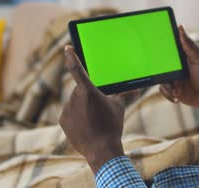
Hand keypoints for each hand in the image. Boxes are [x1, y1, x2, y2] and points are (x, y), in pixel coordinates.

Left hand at [59, 46, 124, 173]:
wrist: (101, 149)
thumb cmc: (112, 125)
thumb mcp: (119, 107)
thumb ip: (124, 95)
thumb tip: (136, 89)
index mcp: (88, 90)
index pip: (77, 69)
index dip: (71, 57)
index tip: (67, 49)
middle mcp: (74, 97)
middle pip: (80, 91)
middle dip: (87, 97)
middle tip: (98, 110)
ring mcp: (67, 109)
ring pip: (74, 103)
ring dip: (81, 108)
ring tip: (93, 121)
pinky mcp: (62, 120)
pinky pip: (69, 114)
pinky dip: (75, 118)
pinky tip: (85, 127)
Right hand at [160, 25, 198, 120]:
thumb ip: (189, 45)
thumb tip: (181, 26)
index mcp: (183, 55)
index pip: (168, 48)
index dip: (160, 48)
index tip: (154, 47)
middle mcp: (177, 66)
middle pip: (160, 64)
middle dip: (161, 71)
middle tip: (169, 77)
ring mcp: (174, 77)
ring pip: (160, 78)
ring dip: (167, 86)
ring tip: (177, 90)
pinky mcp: (173, 89)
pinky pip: (163, 90)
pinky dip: (168, 94)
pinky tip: (176, 97)